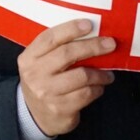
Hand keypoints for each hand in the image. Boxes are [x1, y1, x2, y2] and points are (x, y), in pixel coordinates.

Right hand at [17, 19, 115, 137]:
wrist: (34, 114)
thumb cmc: (44, 81)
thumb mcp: (40, 63)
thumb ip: (56, 49)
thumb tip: (90, 34)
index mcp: (29, 58)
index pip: (49, 38)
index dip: (70, 29)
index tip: (89, 24)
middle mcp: (34, 74)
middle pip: (67, 54)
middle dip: (92, 47)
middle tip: (110, 44)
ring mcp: (46, 92)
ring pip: (81, 76)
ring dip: (100, 73)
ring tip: (107, 74)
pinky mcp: (59, 108)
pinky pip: (86, 94)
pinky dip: (97, 89)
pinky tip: (99, 87)